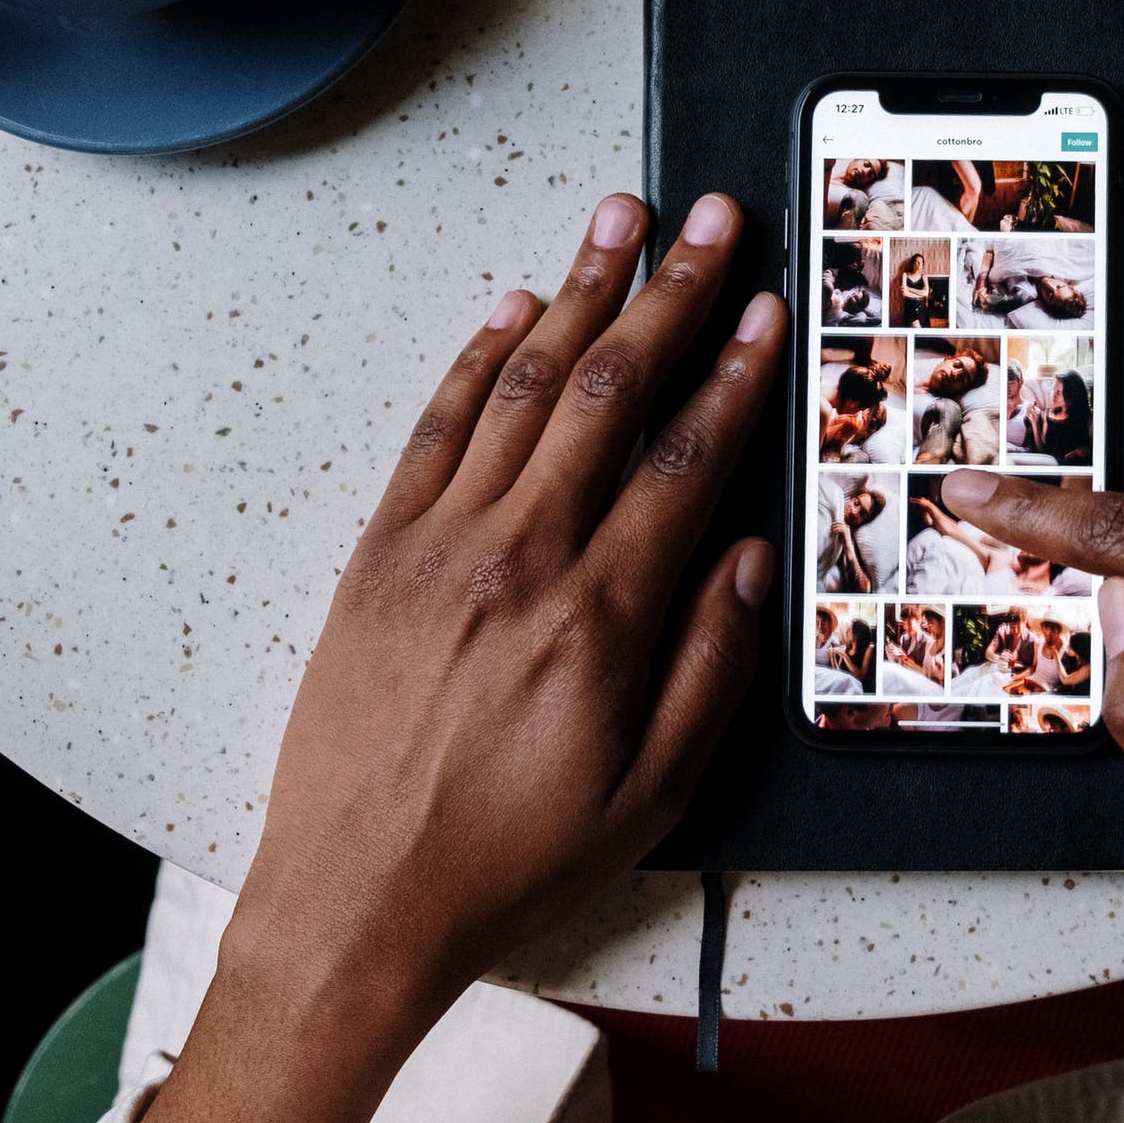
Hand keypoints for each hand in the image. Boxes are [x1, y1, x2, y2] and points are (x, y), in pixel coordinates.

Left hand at [133, 192, 784, 1122]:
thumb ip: (709, 667)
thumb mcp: (651, 795)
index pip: (684, 460)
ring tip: (621, 221)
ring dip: (578, 294)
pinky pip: (434, 428)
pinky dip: (476, 359)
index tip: (765, 311)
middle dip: (671, 296)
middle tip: (712, 222)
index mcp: (599, 618)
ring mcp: (439, 544)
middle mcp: (519, 558)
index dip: (734, 376)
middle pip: (610, 393)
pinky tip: (512, 308)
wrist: (358, 901)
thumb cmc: (507, 860)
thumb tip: (747, 558)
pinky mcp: (378, 552)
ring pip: (523, 387)